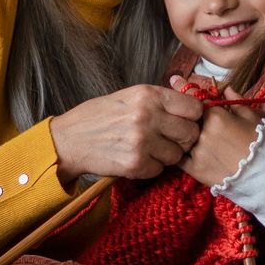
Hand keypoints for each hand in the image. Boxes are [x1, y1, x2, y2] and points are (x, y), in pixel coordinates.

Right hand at [50, 85, 204, 180]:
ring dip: (167, 155)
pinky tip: (137, 158)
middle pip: (191, 133)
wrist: (70, 139)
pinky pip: (160, 170)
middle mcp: (148, 116)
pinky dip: (151, 167)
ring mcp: (142, 141)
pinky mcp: (136, 164)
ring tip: (150, 149)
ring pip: (177, 155)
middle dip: (183, 139)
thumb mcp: (129, 96)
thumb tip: (190, 103)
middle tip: (169, 139)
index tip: (184, 121)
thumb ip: (159, 99)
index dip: (193, 117)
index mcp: (148, 95)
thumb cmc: (99, 116)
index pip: (194, 108)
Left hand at [176, 74, 264, 187]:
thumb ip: (235, 100)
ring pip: (179, 136)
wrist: (264, 175)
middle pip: (185, 117)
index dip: (185, 88)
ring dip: (180, 132)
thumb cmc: (260, 142)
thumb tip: (225, 87)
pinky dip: (178, 151)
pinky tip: (182, 148)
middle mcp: (202, 132)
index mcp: (216, 116)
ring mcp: (196, 152)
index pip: (194, 98)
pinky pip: (178, 156)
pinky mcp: (194, 169)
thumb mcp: (252, 116)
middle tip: (178, 110)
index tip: (174, 80)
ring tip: (180, 131)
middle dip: (183, 114)